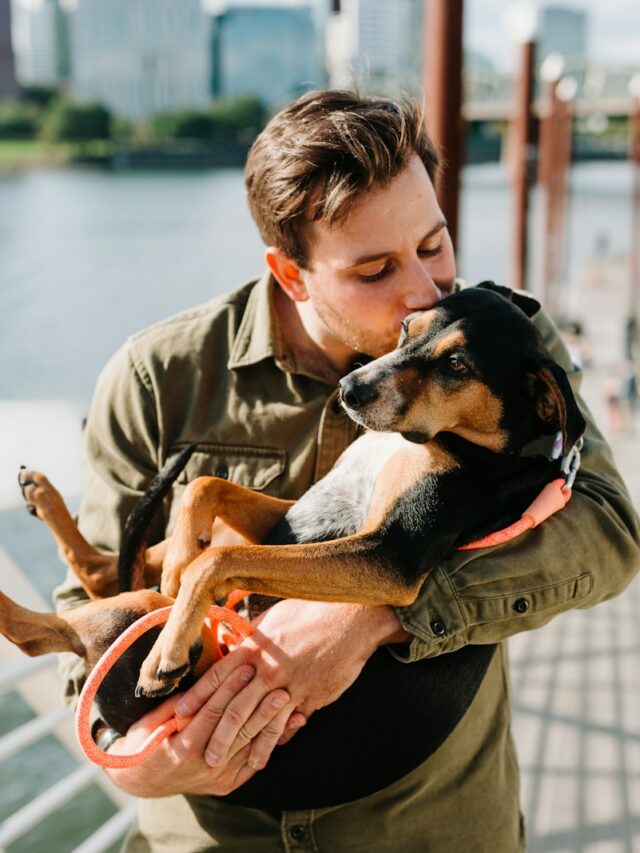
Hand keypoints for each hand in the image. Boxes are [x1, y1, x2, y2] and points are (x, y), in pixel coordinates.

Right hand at [104, 660, 295, 796]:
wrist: (143, 781)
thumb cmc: (144, 742)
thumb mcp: (151, 721)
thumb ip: (176, 704)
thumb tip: (199, 681)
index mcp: (183, 747)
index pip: (213, 712)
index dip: (230, 688)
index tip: (246, 666)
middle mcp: (204, 765)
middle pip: (238, 729)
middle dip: (259, 704)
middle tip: (279, 682)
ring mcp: (219, 777)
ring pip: (251, 746)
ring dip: (272, 722)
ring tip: (291, 700)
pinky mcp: (229, 784)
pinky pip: (255, 762)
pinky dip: (273, 742)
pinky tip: (291, 724)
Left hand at [175, 600, 410, 771]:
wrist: (350, 618)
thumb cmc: (311, 611)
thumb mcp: (274, 619)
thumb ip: (253, 637)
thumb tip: (234, 645)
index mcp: (255, 646)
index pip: (217, 675)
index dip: (196, 697)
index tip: (177, 715)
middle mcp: (268, 667)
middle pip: (233, 705)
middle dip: (213, 733)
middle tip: (197, 754)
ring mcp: (289, 684)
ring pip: (258, 721)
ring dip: (240, 746)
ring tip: (223, 765)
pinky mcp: (310, 696)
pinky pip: (286, 724)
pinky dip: (271, 743)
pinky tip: (261, 758)